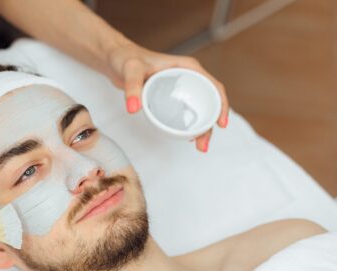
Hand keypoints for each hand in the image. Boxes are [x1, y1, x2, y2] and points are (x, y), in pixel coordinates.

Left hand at [106, 42, 229, 152]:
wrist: (115, 59)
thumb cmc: (125, 58)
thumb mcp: (130, 70)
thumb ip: (132, 87)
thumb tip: (134, 109)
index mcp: (187, 67)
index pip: (213, 86)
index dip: (221, 105)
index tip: (220, 124)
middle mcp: (187, 76)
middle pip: (208, 101)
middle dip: (211, 124)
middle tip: (203, 144)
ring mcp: (180, 87)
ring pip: (198, 108)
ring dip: (202, 127)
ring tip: (199, 146)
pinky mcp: (170, 96)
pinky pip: (185, 111)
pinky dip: (189, 125)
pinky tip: (187, 138)